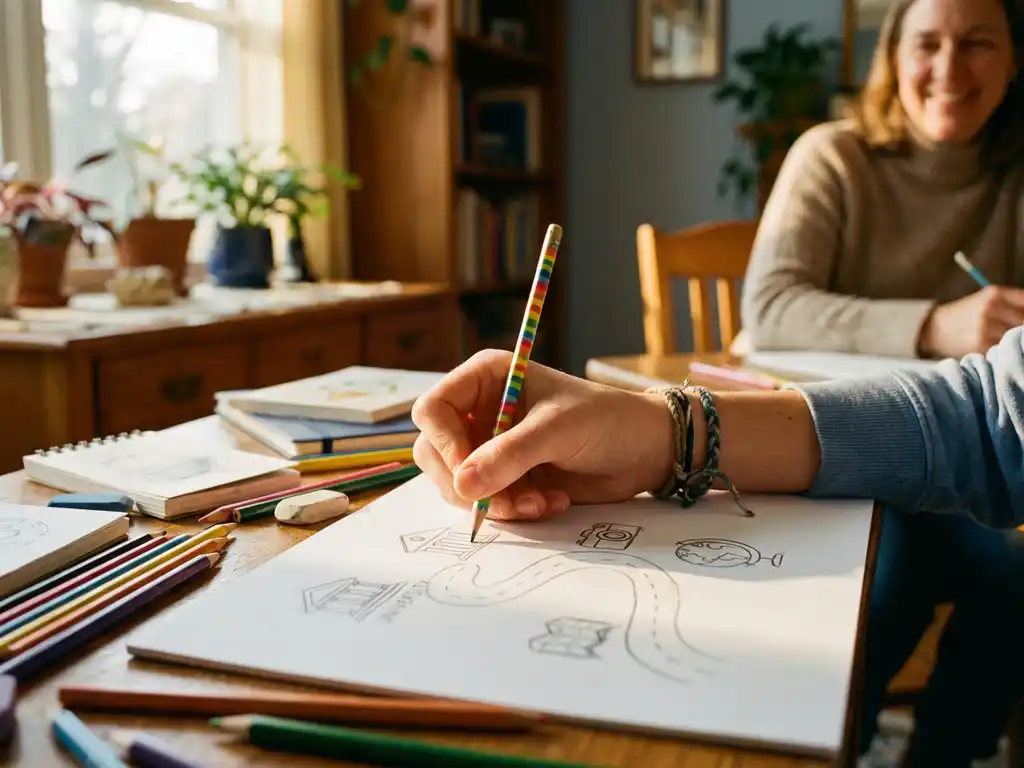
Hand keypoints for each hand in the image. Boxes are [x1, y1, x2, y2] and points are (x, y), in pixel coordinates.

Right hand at [411, 350, 673, 521]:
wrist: (644, 451)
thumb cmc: (606, 420)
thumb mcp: (558, 430)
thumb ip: (509, 455)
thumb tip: (463, 485)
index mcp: (486, 378)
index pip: (433, 409)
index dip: (443, 442)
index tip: (469, 470)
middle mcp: (480, 411)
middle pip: (435, 452)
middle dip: (468, 483)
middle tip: (504, 501)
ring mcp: (490, 447)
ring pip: (458, 484)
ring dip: (496, 501)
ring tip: (539, 502)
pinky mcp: (505, 478)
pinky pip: (486, 502)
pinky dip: (513, 510)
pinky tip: (549, 502)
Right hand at [918, 286, 1023, 357]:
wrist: (935, 329)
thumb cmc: (967, 314)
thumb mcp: (989, 300)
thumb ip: (1015, 305)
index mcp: (996, 293)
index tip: (1022, 324)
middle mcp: (990, 308)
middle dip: (1021, 331)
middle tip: (1014, 334)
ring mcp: (985, 327)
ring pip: (1016, 338)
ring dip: (1013, 342)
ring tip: (1003, 341)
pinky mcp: (980, 345)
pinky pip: (1003, 350)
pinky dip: (1002, 351)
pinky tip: (993, 348)